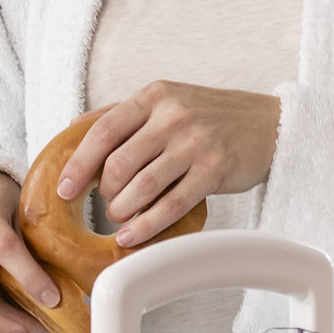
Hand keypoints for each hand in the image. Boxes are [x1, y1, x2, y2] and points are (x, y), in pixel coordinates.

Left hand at [56, 82, 281, 246]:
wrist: (269, 123)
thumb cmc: (212, 115)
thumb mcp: (167, 100)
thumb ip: (124, 112)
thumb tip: (73, 128)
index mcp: (155, 96)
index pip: (103, 130)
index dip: (79, 163)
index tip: (64, 188)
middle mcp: (173, 116)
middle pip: (119, 163)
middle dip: (105, 192)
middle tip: (106, 204)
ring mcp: (195, 143)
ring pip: (142, 186)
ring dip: (122, 210)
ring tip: (120, 218)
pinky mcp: (215, 169)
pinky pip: (171, 204)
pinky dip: (147, 225)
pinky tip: (133, 236)